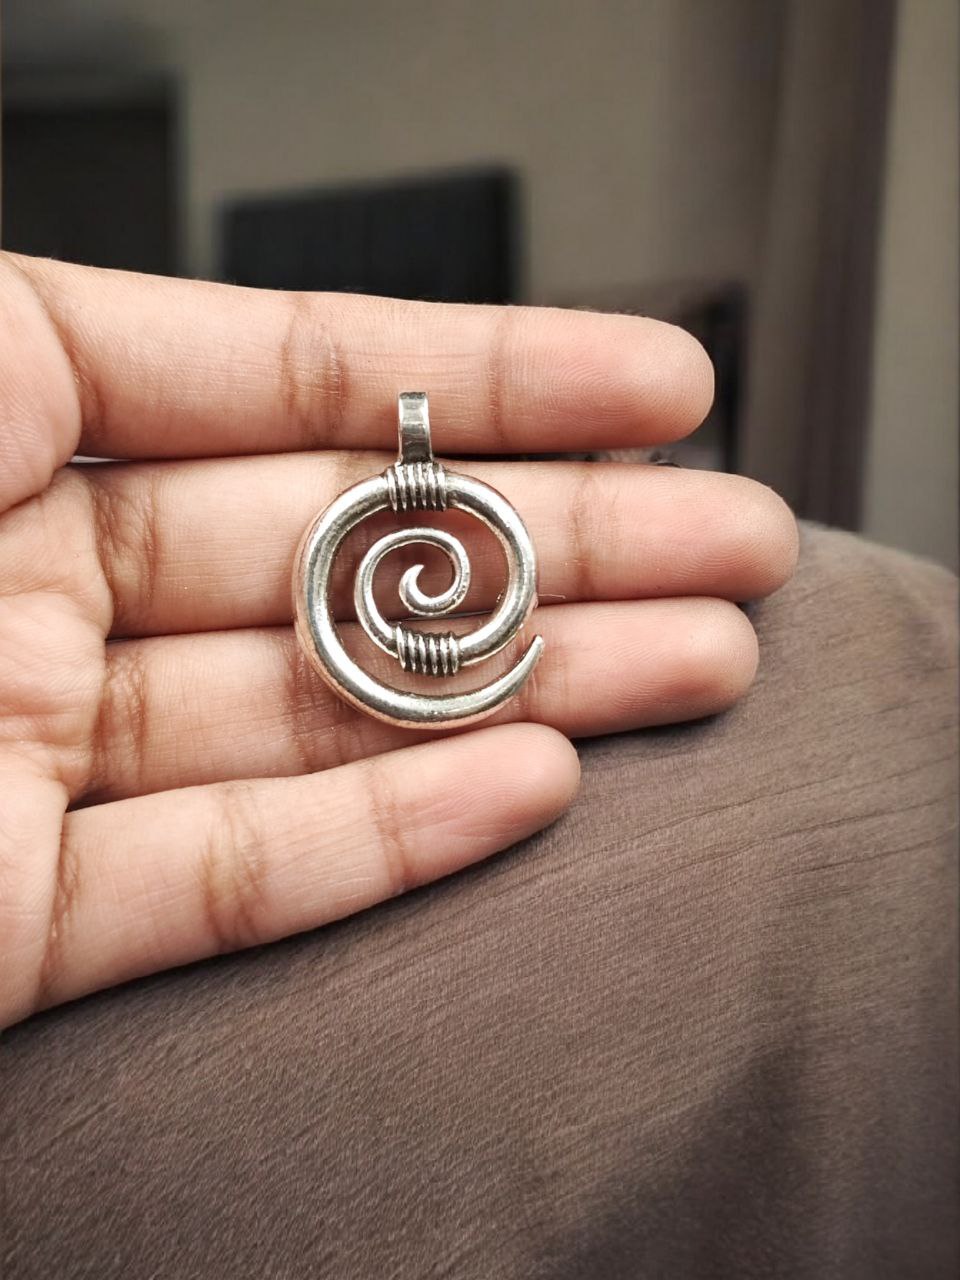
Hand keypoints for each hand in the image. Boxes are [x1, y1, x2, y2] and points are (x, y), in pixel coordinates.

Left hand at [0, 254, 796, 1025]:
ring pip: (316, 726)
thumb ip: (85, 333)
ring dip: (518, 695)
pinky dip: (379, 842)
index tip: (662, 390)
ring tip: (697, 662)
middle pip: (348, 567)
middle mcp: (35, 601)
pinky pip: (219, 882)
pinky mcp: (10, 927)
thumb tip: (313, 350)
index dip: (491, 384)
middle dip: (558, 549)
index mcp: (11, 439)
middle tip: (732, 549)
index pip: (294, 393)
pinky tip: (532, 786)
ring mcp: (29, 765)